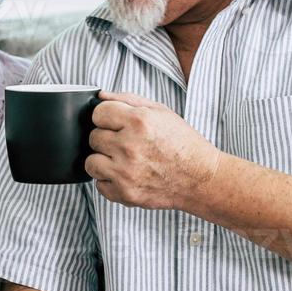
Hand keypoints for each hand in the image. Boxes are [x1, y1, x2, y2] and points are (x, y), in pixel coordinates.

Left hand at [85, 91, 221, 210]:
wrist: (201, 178)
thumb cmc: (183, 144)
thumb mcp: (160, 111)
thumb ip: (127, 99)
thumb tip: (100, 96)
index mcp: (138, 121)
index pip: (98, 113)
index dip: (107, 117)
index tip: (116, 123)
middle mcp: (129, 146)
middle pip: (93, 137)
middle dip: (107, 138)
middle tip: (127, 143)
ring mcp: (125, 172)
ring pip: (90, 162)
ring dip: (104, 160)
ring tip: (123, 160)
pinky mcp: (125, 193)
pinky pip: (99, 185)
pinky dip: (110, 181)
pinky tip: (127, 175)